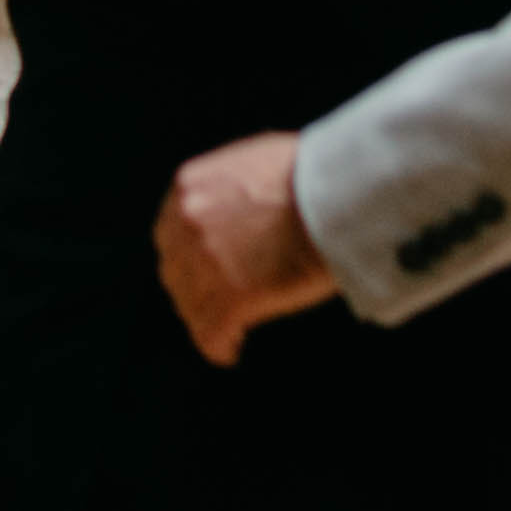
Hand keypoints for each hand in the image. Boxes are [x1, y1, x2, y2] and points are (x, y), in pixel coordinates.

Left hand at [158, 130, 338, 367]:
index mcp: (189, 187)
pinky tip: (229, 352)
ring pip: (192, 306)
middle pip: (176, 272)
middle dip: (193, 289)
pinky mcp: (231, 299)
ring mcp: (206, 264)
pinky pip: (211, 334)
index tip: (205, 270)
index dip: (188, 257)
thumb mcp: (256, 158)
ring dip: (206, 319)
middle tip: (216, 300)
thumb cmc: (316, 174)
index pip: (171, 233)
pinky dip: (218, 347)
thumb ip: (232, 183)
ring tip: (226, 332)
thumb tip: (242, 202)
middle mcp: (187, 225)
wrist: (339, 196)